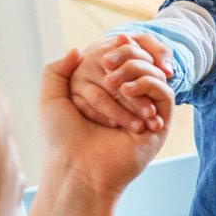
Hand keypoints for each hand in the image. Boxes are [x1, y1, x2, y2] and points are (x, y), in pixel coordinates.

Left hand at [40, 49, 169, 202]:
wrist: (78, 166)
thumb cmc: (63, 137)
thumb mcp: (51, 98)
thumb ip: (57, 70)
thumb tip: (78, 49)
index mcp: (108, 93)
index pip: (122, 59)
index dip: (116, 49)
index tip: (101, 52)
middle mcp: (130, 101)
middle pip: (141, 62)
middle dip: (125, 57)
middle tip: (106, 63)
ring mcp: (147, 111)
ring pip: (155, 75)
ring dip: (135, 70)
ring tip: (114, 82)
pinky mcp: (161, 123)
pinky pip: (164, 93)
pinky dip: (147, 84)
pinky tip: (127, 91)